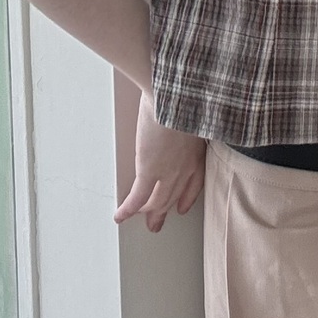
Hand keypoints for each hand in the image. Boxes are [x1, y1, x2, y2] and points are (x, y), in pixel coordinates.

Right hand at [116, 89, 207, 231]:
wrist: (179, 94)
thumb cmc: (186, 95)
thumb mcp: (196, 114)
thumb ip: (190, 123)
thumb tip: (183, 119)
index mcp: (197, 153)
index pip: (194, 184)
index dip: (186, 198)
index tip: (181, 207)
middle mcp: (185, 167)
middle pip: (173, 196)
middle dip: (163, 211)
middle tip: (156, 222)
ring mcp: (168, 172)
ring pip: (156, 201)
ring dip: (147, 213)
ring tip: (138, 220)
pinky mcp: (150, 171)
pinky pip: (137, 197)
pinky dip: (128, 209)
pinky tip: (121, 215)